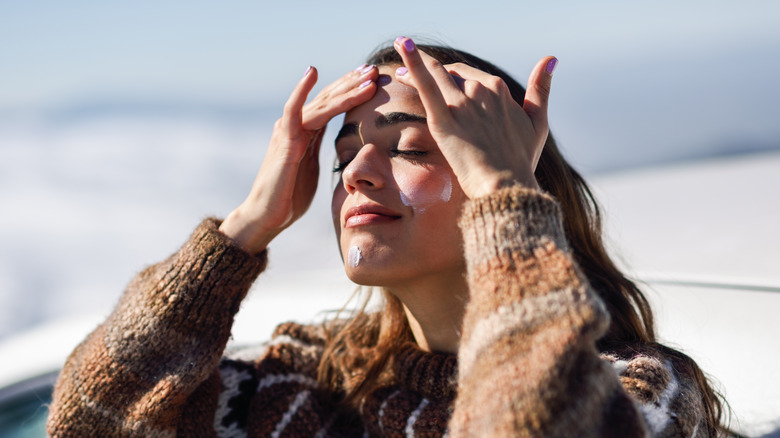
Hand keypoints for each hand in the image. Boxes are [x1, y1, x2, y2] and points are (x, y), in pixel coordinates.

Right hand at [220, 65, 378, 253]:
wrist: (267, 216)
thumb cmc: (289, 197)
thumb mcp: (312, 169)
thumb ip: (320, 152)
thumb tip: (340, 149)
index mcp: (306, 132)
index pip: (332, 105)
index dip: (352, 91)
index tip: (373, 79)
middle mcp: (296, 126)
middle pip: (328, 98)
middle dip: (352, 83)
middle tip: (375, 68)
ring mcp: (288, 131)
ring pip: (321, 103)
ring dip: (345, 88)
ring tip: (365, 75)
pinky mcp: (284, 141)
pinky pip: (293, 111)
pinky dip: (301, 90)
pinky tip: (312, 72)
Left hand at [392, 37, 555, 197]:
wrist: (506, 185)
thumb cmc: (521, 160)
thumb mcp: (537, 122)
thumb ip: (541, 89)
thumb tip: (551, 59)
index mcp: (499, 89)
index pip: (469, 75)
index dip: (453, 75)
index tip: (439, 77)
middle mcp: (480, 90)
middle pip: (450, 74)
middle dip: (431, 70)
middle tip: (407, 70)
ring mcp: (461, 103)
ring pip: (435, 74)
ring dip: (415, 62)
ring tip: (399, 57)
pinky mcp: (443, 119)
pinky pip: (425, 85)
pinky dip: (413, 63)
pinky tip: (402, 45)